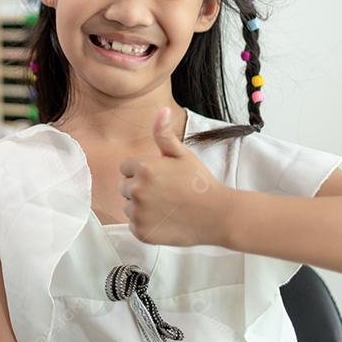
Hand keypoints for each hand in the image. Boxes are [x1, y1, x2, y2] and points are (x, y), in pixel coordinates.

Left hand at [117, 106, 234, 246]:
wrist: (218, 214)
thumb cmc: (200, 182)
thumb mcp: (182, 154)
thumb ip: (164, 134)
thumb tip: (160, 109)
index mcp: (143, 168)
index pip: (126, 168)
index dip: (142, 172)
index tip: (160, 178)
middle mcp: (136, 190)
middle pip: (124, 187)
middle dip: (139, 188)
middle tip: (164, 192)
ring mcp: (138, 213)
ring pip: (128, 207)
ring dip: (141, 207)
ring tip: (166, 206)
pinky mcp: (142, 232)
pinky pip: (133, 225)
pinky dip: (145, 224)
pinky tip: (164, 220)